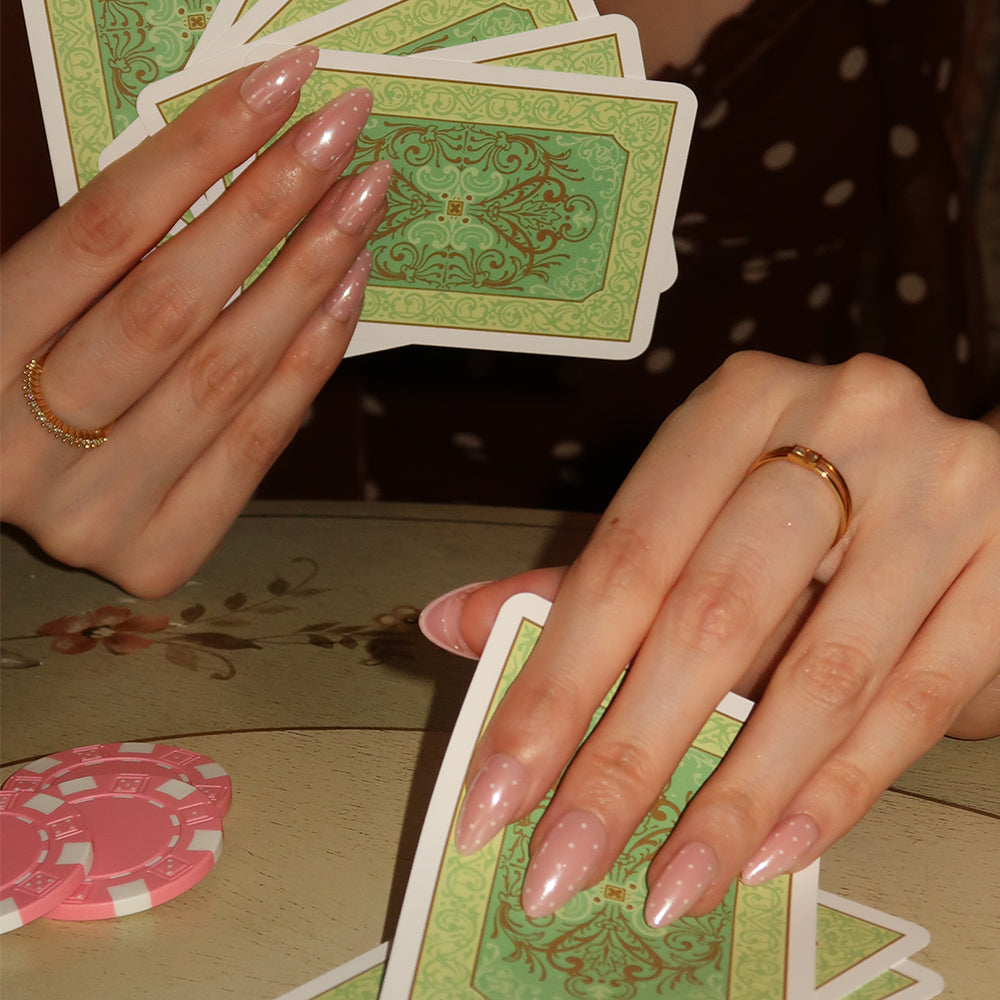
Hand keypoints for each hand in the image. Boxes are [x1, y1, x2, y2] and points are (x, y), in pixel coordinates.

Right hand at [1, 47, 389, 597]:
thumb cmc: (10, 385)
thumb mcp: (18, 307)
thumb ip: (97, 260)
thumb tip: (228, 165)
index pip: (100, 236)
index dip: (198, 152)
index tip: (277, 87)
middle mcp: (19, 451)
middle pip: (172, 307)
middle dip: (270, 206)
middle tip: (343, 131)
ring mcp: (91, 517)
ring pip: (226, 378)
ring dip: (309, 276)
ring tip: (361, 201)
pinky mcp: (156, 555)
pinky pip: (254, 445)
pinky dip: (310, 361)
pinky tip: (347, 290)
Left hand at [421, 351, 999, 922]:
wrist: (956, 485)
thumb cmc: (802, 507)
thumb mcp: (693, 522)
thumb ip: (585, 578)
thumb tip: (453, 624)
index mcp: (738, 405)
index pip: (624, 559)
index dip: (554, 682)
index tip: (499, 792)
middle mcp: (843, 422)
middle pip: (713, 615)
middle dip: (630, 757)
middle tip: (565, 861)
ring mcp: (941, 490)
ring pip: (822, 672)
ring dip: (733, 796)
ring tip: (666, 883)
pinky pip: (915, 700)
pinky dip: (837, 788)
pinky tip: (769, 853)